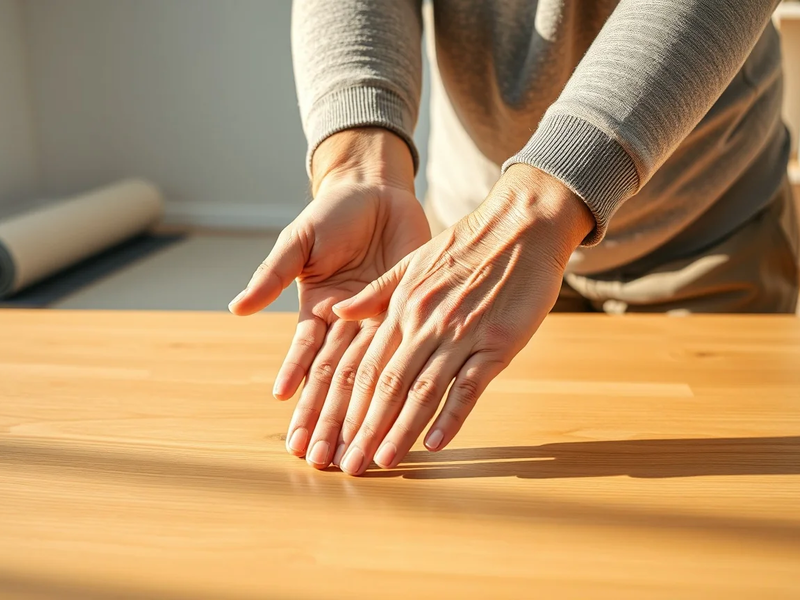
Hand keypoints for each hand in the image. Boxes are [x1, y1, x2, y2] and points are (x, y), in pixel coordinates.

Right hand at [229, 128, 430, 467]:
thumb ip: (273, 276)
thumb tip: (237, 309)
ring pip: (369, 374)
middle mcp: (346, 324)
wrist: (376, 191)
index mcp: (316, 311)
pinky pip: (403, 348)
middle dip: (328, 420)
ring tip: (352, 448)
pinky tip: (394, 408)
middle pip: (337, 380)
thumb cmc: (332, 214)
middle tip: (322, 461)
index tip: (292, 430)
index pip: (307, 362)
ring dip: (359, 412)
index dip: (301, 396)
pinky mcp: (405, 310)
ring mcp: (377, 320)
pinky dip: (397, 377)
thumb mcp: (299, 242)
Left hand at [330, 165, 594, 474]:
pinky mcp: (496, 342)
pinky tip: (436, 443)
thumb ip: (375, 293)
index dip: (349, 404)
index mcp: (403, 307)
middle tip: (350, 465)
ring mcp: (461, 334)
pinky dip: (451, 416)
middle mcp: (425, 323)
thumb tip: (337, 312)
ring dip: (401, 430)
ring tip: (383, 462)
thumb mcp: (412, 262)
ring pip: (422, 390)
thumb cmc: (467, 246)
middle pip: (388, 384)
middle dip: (365, 427)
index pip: (367, 365)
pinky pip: (469, 386)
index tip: (336, 434)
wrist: (519, 225)